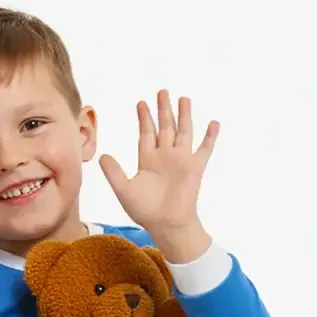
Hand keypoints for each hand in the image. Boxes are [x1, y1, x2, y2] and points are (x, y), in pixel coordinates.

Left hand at [98, 91, 218, 235]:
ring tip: (184, 98)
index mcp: (148, 160)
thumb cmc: (145, 211)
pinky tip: (214, 123)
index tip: (141, 103)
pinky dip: (210, 137)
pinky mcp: (195, 168)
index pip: (146, 133)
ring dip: (184, 116)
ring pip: (183, 132)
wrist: (166, 225)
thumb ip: (113, 172)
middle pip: (164, 127)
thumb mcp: (124, 190)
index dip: (144, 118)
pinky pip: (204, 149)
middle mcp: (165, 157)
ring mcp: (181, 161)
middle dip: (163, 109)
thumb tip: (102, 155)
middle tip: (162, 91)